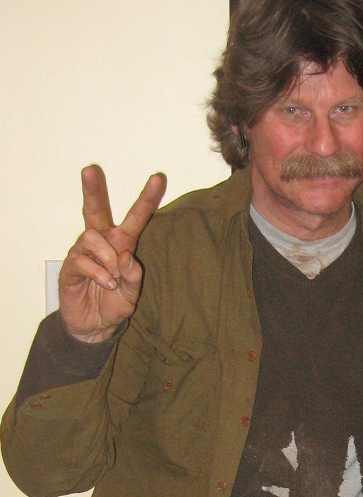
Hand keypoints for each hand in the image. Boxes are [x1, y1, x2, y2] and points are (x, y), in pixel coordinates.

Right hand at [58, 165, 166, 342]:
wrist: (94, 327)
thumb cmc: (113, 304)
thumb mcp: (132, 294)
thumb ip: (133, 276)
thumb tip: (126, 256)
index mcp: (121, 244)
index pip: (134, 218)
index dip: (146, 199)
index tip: (158, 178)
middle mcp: (100, 243)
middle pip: (94, 209)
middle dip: (92, 190)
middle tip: (89, 170)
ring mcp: (82, 254)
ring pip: (91, 237)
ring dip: (106, 258)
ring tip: (113, 278)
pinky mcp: (70, 268)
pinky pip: (83, 260)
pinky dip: (99, 273)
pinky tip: (105, 284)